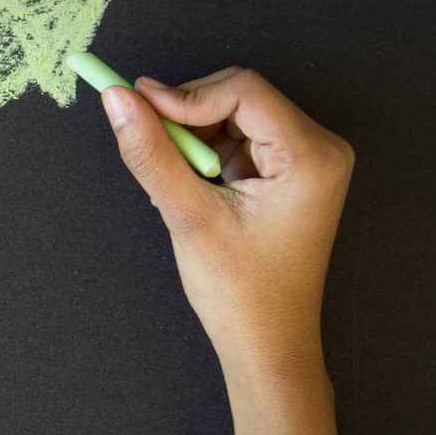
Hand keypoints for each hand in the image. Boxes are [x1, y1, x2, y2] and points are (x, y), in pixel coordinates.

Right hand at [100, 67, 353, 377]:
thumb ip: (151, 154)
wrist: (267, 344)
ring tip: (174, 184)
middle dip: (187, 116)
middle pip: (238, 96)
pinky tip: (190, 187)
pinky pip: (236, 139)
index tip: (134, 104)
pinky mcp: (286, 173)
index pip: (242, 91)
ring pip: (232, 115)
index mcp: (311, 155)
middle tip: (148, 146)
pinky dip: (203, 153)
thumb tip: (117, 99)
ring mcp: (305, 160)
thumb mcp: (188, 217)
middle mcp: (318, 148)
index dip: (184, 94)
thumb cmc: (240, 292)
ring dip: (192, 137)